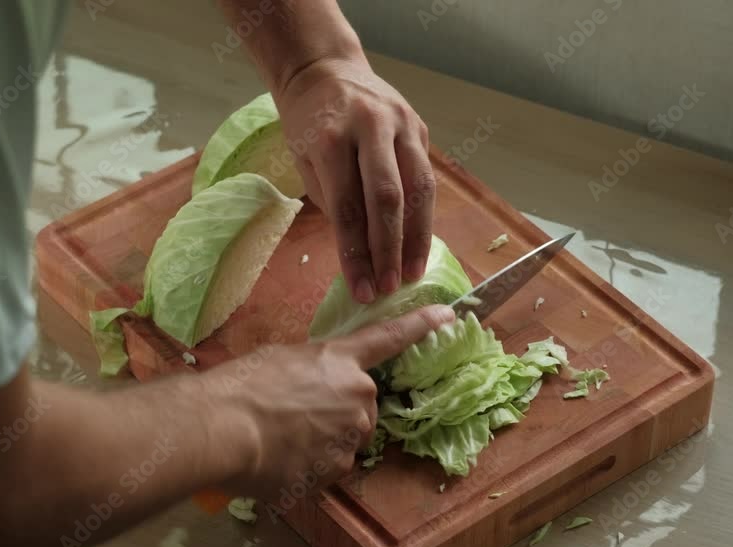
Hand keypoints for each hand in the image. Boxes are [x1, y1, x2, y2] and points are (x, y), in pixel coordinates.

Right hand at [213, 305, 453, 499]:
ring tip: (285, 439)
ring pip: (347, 440)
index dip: (420, 326)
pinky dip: (312, 467)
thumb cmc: (242, 385)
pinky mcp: (339, 467)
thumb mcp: (281, 360)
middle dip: (337, 412)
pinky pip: (332, 467)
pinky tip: (284, 460)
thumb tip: (310, 386)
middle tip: (296, 416)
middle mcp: (357, 394)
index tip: (448, 316)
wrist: (224, 427)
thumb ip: (311, 369)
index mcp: (341, 359)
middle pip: (361, 407)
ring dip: (325, 441)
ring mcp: (352, 433)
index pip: (389, 338)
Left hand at [274, 55, 435, 303]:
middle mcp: (371, 127)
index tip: (361, 290)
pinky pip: (426, 177)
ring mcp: (401, 124)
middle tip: (391, 287)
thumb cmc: (308, 123)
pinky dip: (424, 215)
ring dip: (418, 237)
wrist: (326, 70)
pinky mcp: (420, 127)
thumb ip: (333, 202)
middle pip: (388, 198)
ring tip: (413, 273)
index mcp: (332, 137)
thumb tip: (361, 256)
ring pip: (419, 189)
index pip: (347, 208)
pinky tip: (420, 244)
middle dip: (390, 249)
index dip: (356, 254)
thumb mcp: (305, 160)